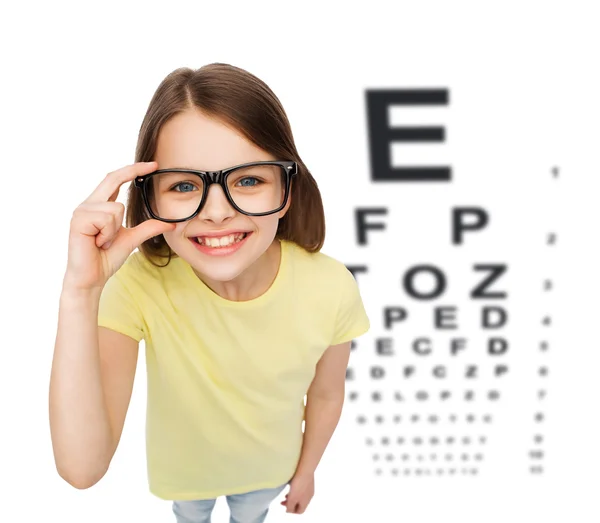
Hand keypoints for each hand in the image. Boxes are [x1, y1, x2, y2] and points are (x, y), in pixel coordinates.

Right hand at [63, 161, 175, 291]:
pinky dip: (108, 234)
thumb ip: (148, 228)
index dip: (132, 170)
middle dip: (133, 170)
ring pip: (116, 207)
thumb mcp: (132, 239)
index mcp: (99, 205)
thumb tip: (170, 224)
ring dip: (116, 229)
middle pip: (112, 178)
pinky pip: (107, 219)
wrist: (92, 277)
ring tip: (104, 242)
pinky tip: (98, 243)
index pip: (115, 180)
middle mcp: (88, 204)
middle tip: (154, 165)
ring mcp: (82, 211)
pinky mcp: (78, 220)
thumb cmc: (106, 258)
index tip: (151, 165)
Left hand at [280, 472, 313, 514]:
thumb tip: (288, 511)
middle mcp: (309, 496)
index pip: (300, 511)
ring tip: (286, 493)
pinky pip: (302, 488)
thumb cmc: (298, 484)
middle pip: (300, 504)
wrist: (305, 469)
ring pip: (300, 496)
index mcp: (306, 502)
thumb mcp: (292, 499)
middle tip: (283, 500)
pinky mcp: (308, 480)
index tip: (285, 507)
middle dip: (291, 503)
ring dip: (293, 496)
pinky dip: (296, 489)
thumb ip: (290, 507)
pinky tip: (291, 484)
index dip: (292, 511)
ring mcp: (310, 488)